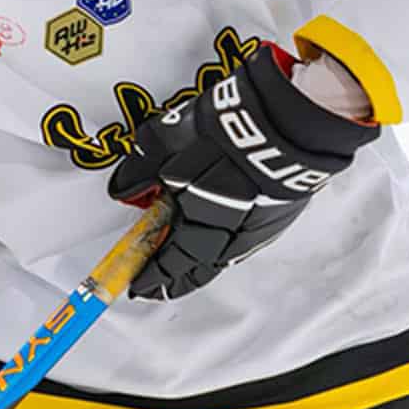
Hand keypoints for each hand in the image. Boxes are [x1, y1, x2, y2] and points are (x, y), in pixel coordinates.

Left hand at [107, 40, 378, 299]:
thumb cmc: (225, 130)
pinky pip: (247, 239)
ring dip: (203, 266)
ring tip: (187, 270)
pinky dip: (228, 246)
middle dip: (178, 280)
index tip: (138, 285)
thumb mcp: (165, 141)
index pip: (172, 259)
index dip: (154, 274)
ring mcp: (260, 223)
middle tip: (160, 289)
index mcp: (201, 219)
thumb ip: (139, 171)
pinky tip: (222, 240)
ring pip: (226, 256)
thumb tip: (123, 189)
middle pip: (201, 267)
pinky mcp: (278, 210)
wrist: (284, 120)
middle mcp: (232, 231)